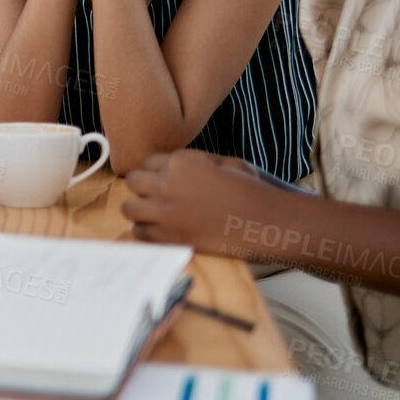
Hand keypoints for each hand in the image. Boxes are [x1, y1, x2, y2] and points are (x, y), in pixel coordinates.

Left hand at [121, 148, 285, 256]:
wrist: (270, 223)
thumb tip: (174, 164)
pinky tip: (163, 231)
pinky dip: (147, 232)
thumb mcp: (226, 163)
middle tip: (160, 197)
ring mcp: (165, 213)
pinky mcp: (170, 238)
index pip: (148, 162)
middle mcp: (167, 186)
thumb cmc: (254, 190)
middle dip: (145, 188)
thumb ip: (195, 161)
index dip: (158, 172)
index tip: (167, 181)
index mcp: (180, 163)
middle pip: (134, 182)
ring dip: (140, 210)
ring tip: (156, 215)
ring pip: (129, 208)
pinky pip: (140, 233)